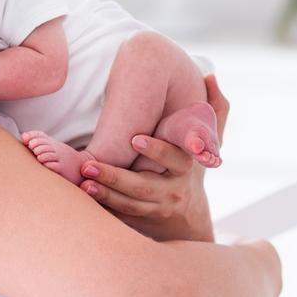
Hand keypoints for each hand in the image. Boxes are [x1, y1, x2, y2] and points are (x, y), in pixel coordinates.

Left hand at [79, 74, 229, 241]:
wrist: (187, 215)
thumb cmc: (190, 165)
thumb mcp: (210, 141)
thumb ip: (213, 109)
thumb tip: (210, 76)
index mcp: (185, 167)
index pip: (173, 158)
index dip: (155, 150)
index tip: (134, 139)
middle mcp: (170, 191)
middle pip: (142, 187)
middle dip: (114, 177)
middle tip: (89, 165)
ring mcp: (154, 209)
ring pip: (128, 205)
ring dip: (104, 194)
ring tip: (83, 183)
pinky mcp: (138, 221)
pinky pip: (119, 216)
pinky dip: (102, 208)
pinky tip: (83, 198)